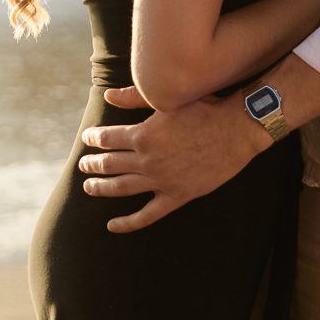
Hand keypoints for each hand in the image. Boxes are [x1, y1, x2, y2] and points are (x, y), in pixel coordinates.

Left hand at [76, 93, 260, 231]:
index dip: (94, 138)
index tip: (88, 138)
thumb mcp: (167, 100)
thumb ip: (134, 97)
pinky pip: (147, 215)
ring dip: (101, 188)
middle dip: (93, 164)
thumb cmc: (203, 108)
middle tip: (83, 164)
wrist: (236, 130)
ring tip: (88, 187)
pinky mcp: (177, 196)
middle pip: (110, 165)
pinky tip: (112, 225)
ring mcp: (161, 181)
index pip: (107, 139)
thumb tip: (108, 95)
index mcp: (143, 135)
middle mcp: (148, 161)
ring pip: (122, 189)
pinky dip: (128, 222)